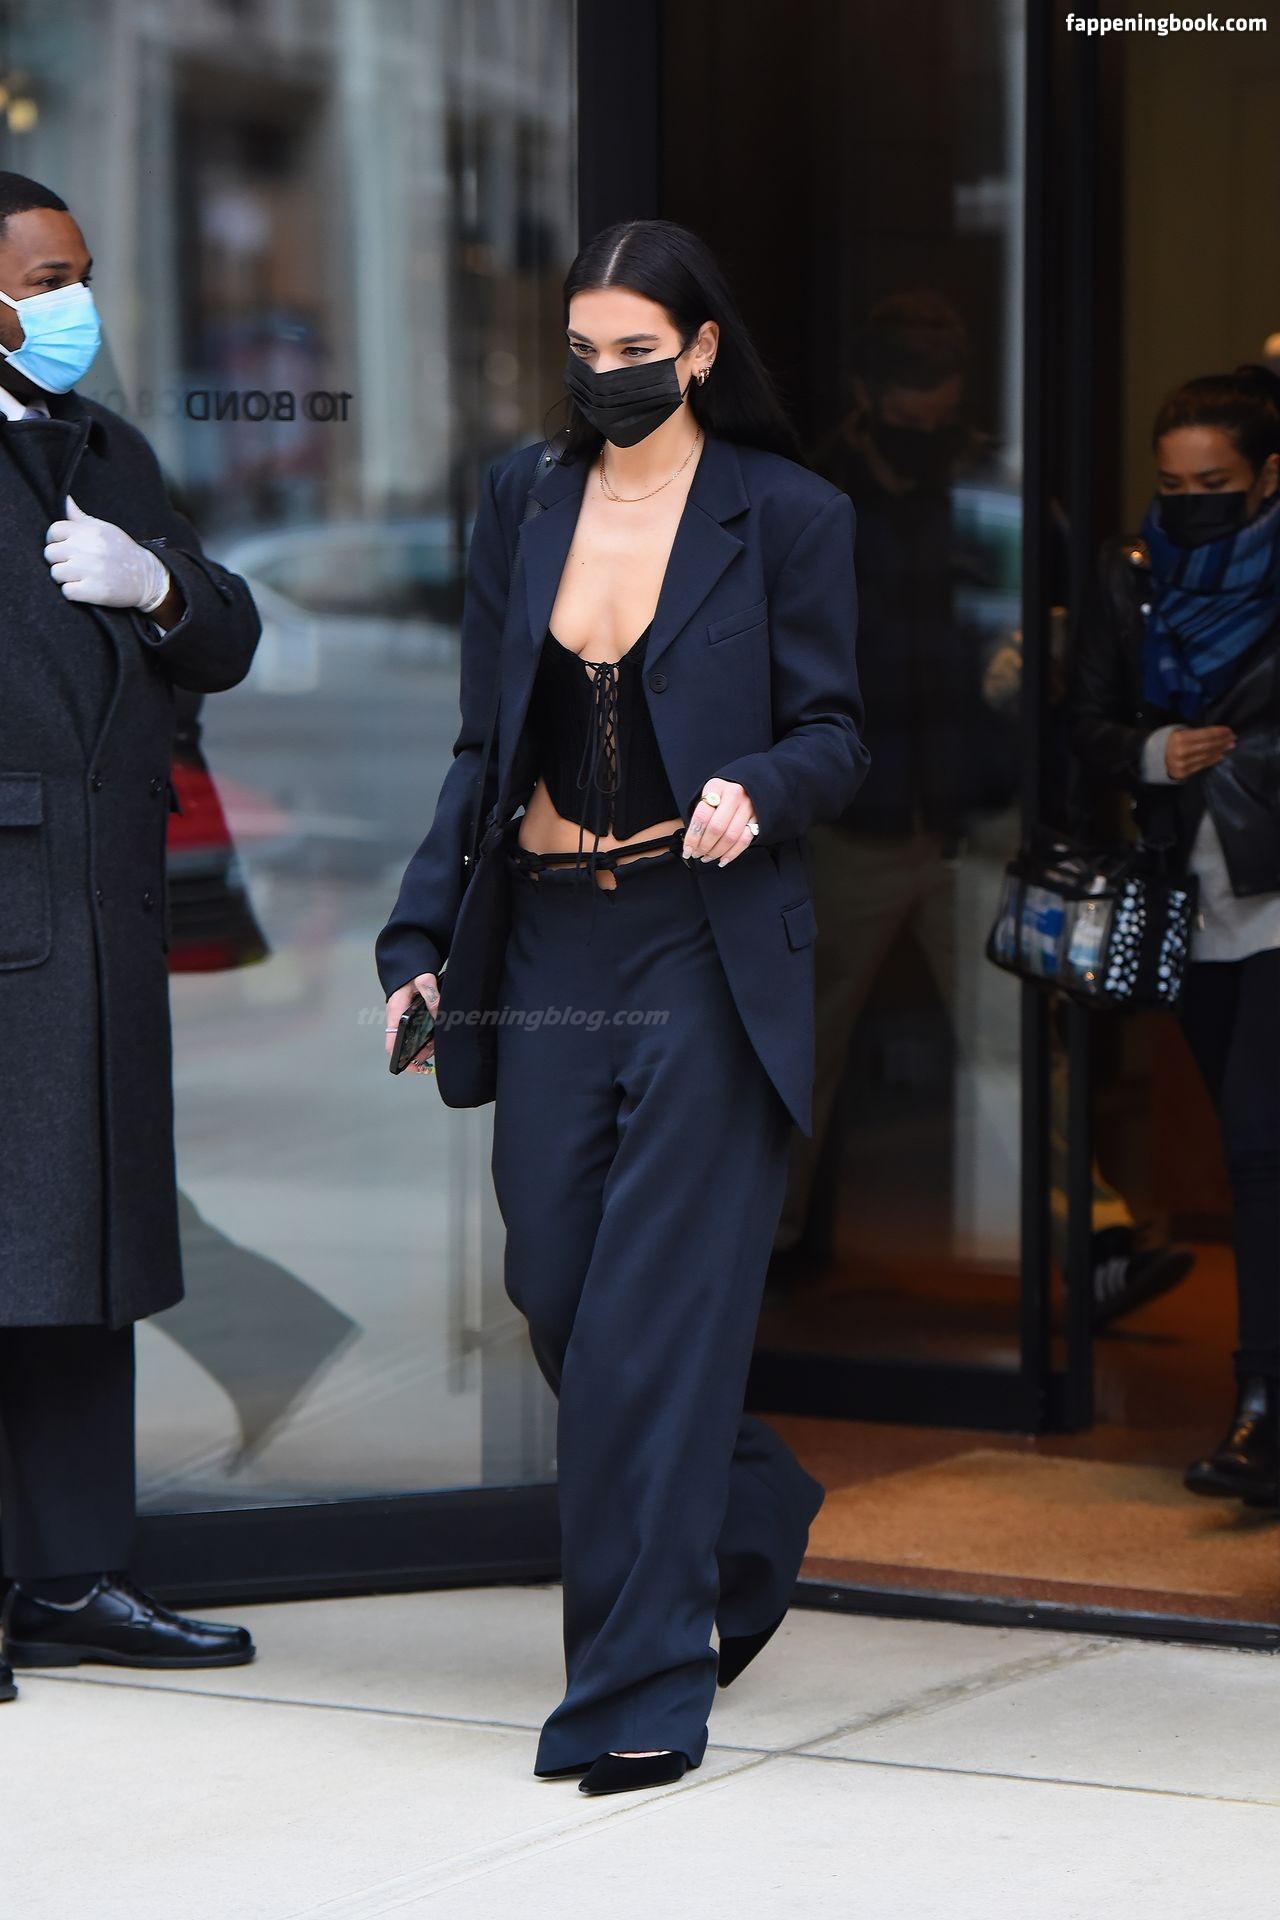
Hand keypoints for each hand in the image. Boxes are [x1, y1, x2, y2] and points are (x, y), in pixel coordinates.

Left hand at [44, 494, 171, 610]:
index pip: (54, 531)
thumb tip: (65, 500)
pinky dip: (73, 592)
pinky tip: (84, 588)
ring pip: (56, 573)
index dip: (55, 540)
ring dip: (65, 578)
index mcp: (90, 532)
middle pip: (50, 553)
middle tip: (73, 564)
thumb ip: (80, 518)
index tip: (65, 547)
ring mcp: (90, 571)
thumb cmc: (123, 552)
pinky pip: (66, 591)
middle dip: (59, 560)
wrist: (148, 577)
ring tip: (79, 577)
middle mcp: (88, 549)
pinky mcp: (94, 591)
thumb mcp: (105, 529)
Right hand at [385, 973, 438, 1073]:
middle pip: (405, 1045)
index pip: (392, 1044)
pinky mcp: (412, 1014)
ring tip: (441, 1045)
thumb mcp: (423, 979)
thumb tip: (439, 1013)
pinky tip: (440, 1034)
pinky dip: (429, 1034)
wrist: (407, 958)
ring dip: (427, 1044)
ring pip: (414, 1038)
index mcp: (395, 1012)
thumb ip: (431, 996)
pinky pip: (419, 1029)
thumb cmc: (411, 969)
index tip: (416, 1067)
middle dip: (421, 1053)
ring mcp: (404, 1017)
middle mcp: (397, 1018)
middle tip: (437, 1055)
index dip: (401, 1060)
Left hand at [683, 780, 757, 865]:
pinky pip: (744, 841)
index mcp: (716, 787)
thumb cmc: (720, 794)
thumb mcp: (707, 796)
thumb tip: (690, 844)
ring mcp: (748, 807)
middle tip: (697, 854)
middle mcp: (734, 795)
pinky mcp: (757, 818)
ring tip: (707, 857)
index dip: (693, 837)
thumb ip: (699, 816)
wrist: (745, 785)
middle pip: (716, 828)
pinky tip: (722, 860)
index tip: (687, 849)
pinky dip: (732, 853)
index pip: (702, 816)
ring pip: (731, 837)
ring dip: (716, 852)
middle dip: (704, 846)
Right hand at [1164, 726, 1235, 779]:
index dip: (1218, 732)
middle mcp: (1182, 751)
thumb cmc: (1170, 742)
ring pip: (1207, 756)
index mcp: (1179, 738)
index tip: (1228, 730)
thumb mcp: (1179, 732)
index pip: (1204, 734)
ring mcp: (1183, 763)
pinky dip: (1213, 760)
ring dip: (1220, 750)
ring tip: (1230, 746)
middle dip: (1222, 741)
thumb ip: (1195, 733)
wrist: (1155, 758)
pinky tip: (1221, 755)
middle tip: (1233, 738)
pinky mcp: (1184, 773)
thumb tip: (1216, 734)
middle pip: (1208, 745)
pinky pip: (1202, 765)